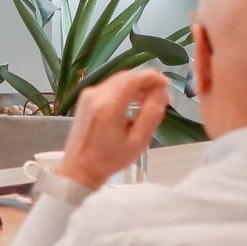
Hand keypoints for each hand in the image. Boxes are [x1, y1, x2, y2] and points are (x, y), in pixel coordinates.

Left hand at [57, 69, 169, 189]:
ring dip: (136, 85)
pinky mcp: (86, 99)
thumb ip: (152, 114)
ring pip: (119, 80)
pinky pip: (110, 86)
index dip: (154, 77)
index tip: (167, 85)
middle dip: (146, 82)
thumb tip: (161, 93)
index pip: (134, 78)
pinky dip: (125, 90)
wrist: (79, 169)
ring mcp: (88, 95)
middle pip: (127, 76)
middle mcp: (96, 94)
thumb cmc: (109, 159)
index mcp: (108, 105)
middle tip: (161, 96)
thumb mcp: (138, 141)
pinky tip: (133, 103)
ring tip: (149, 101)